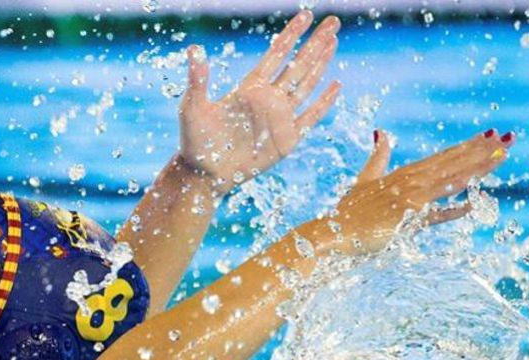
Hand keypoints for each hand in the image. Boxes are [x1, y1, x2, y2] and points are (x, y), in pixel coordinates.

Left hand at [179, 10, 341, 188]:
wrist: (204, 174)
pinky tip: (335, 84)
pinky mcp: (286, 139)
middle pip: (297, 65)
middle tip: (332, 21)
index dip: (291, 35)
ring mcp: (279, 118)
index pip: (276, 55)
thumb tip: (193, 49)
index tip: (306, 15)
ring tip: (333, 43)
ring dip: (320, 64)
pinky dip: (323, 101)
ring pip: (306, 84)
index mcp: (248, 88)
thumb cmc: (194, 141)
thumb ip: (198, 80)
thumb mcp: (192, 108)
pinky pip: (310, 116)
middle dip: (315, 43)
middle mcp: (267, 99)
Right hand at [326, 129, 513, 253]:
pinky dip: (454, 210)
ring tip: (501, 157)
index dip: (467, 146)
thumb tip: (381, 132)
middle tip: (507, 139)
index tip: (489, 136)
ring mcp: (408, 200)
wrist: (331, 233)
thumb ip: (377, 157)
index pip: (442, 156)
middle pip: (452, 163)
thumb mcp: (364, 179)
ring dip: (477, 169)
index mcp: (402, 174)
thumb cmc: (347, 211)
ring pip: (449, 181)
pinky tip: (475, 204)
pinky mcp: (404, 220)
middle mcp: (409, 183)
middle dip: (480, 151)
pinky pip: (435, 214)